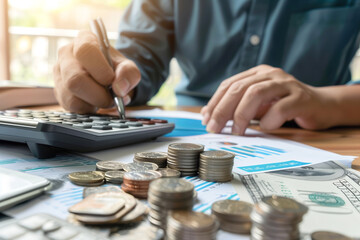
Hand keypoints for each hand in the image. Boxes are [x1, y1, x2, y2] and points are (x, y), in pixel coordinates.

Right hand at [53, 30, 140, 112]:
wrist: (108, 79)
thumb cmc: (115, 69)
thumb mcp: (128, 67)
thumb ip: (129, 74)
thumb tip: (119, 89)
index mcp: (84, 40)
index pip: (85, 51)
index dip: (100, 70)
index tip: (111, 81)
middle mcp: (66, 54)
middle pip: (75, 79)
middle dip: (99, 95)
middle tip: (112, 98)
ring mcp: (59, 73)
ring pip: (72, 96)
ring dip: (94, 103)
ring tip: (105, 99)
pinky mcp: (59, 90)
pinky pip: (71, 106)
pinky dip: (87, 108)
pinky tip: (95, 102)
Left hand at [201, 64, 337, 134]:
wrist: (321, 105)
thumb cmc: (284, 106)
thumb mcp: (257, 105)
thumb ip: (236, 107)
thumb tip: (208, 115)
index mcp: (257, 73)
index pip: (229, 84)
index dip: (215, 102)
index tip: (206, 120)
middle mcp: (270, 74)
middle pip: (239, 88)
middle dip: (223, 110)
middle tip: (214, 128)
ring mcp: (287, 84)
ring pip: (256, 93)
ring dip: (242, 115)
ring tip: (237, 132)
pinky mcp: (301, 97)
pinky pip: (280, 107)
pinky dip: (269, 119)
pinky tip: (265, 128)